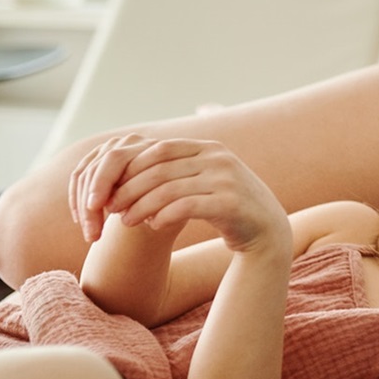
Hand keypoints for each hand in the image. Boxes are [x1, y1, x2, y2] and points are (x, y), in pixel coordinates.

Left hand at [70, 135, 288, 254]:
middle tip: (110, 207)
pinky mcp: (230, 204)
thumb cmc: (227, 206)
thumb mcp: (205, 178)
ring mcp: (227, 180)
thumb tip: (133, 158)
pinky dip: (163, 216)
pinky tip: (153, 226)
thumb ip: (179, 166)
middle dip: (128, 189)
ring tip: (125, 221)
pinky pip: (185, 208)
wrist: (268, 230)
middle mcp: (219, 159)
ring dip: (140, 206)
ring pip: (168, 190)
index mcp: (209, 148)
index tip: (112, 187)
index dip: (130, 168)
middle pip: (159, 170)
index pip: (159, 150)